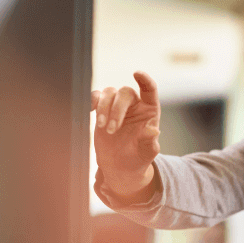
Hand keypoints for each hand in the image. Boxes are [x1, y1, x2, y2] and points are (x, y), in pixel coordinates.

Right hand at [92, 71, 161, 201]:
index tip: (137, 73)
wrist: (120, 168)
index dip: (145, 80)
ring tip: (103, 127)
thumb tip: (154, 130)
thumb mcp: (146, 152)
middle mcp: (135, 105)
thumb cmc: (138, 158)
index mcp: (150, 110)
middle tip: (111, 129)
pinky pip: (96, 97)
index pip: (149, 89)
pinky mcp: (102, 110)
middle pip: (125, 93)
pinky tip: (89, 111)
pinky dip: (92, 101)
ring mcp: (117, 106)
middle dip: (116, 109)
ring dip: (104, 107)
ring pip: (109, 92)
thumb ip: (150, 141)